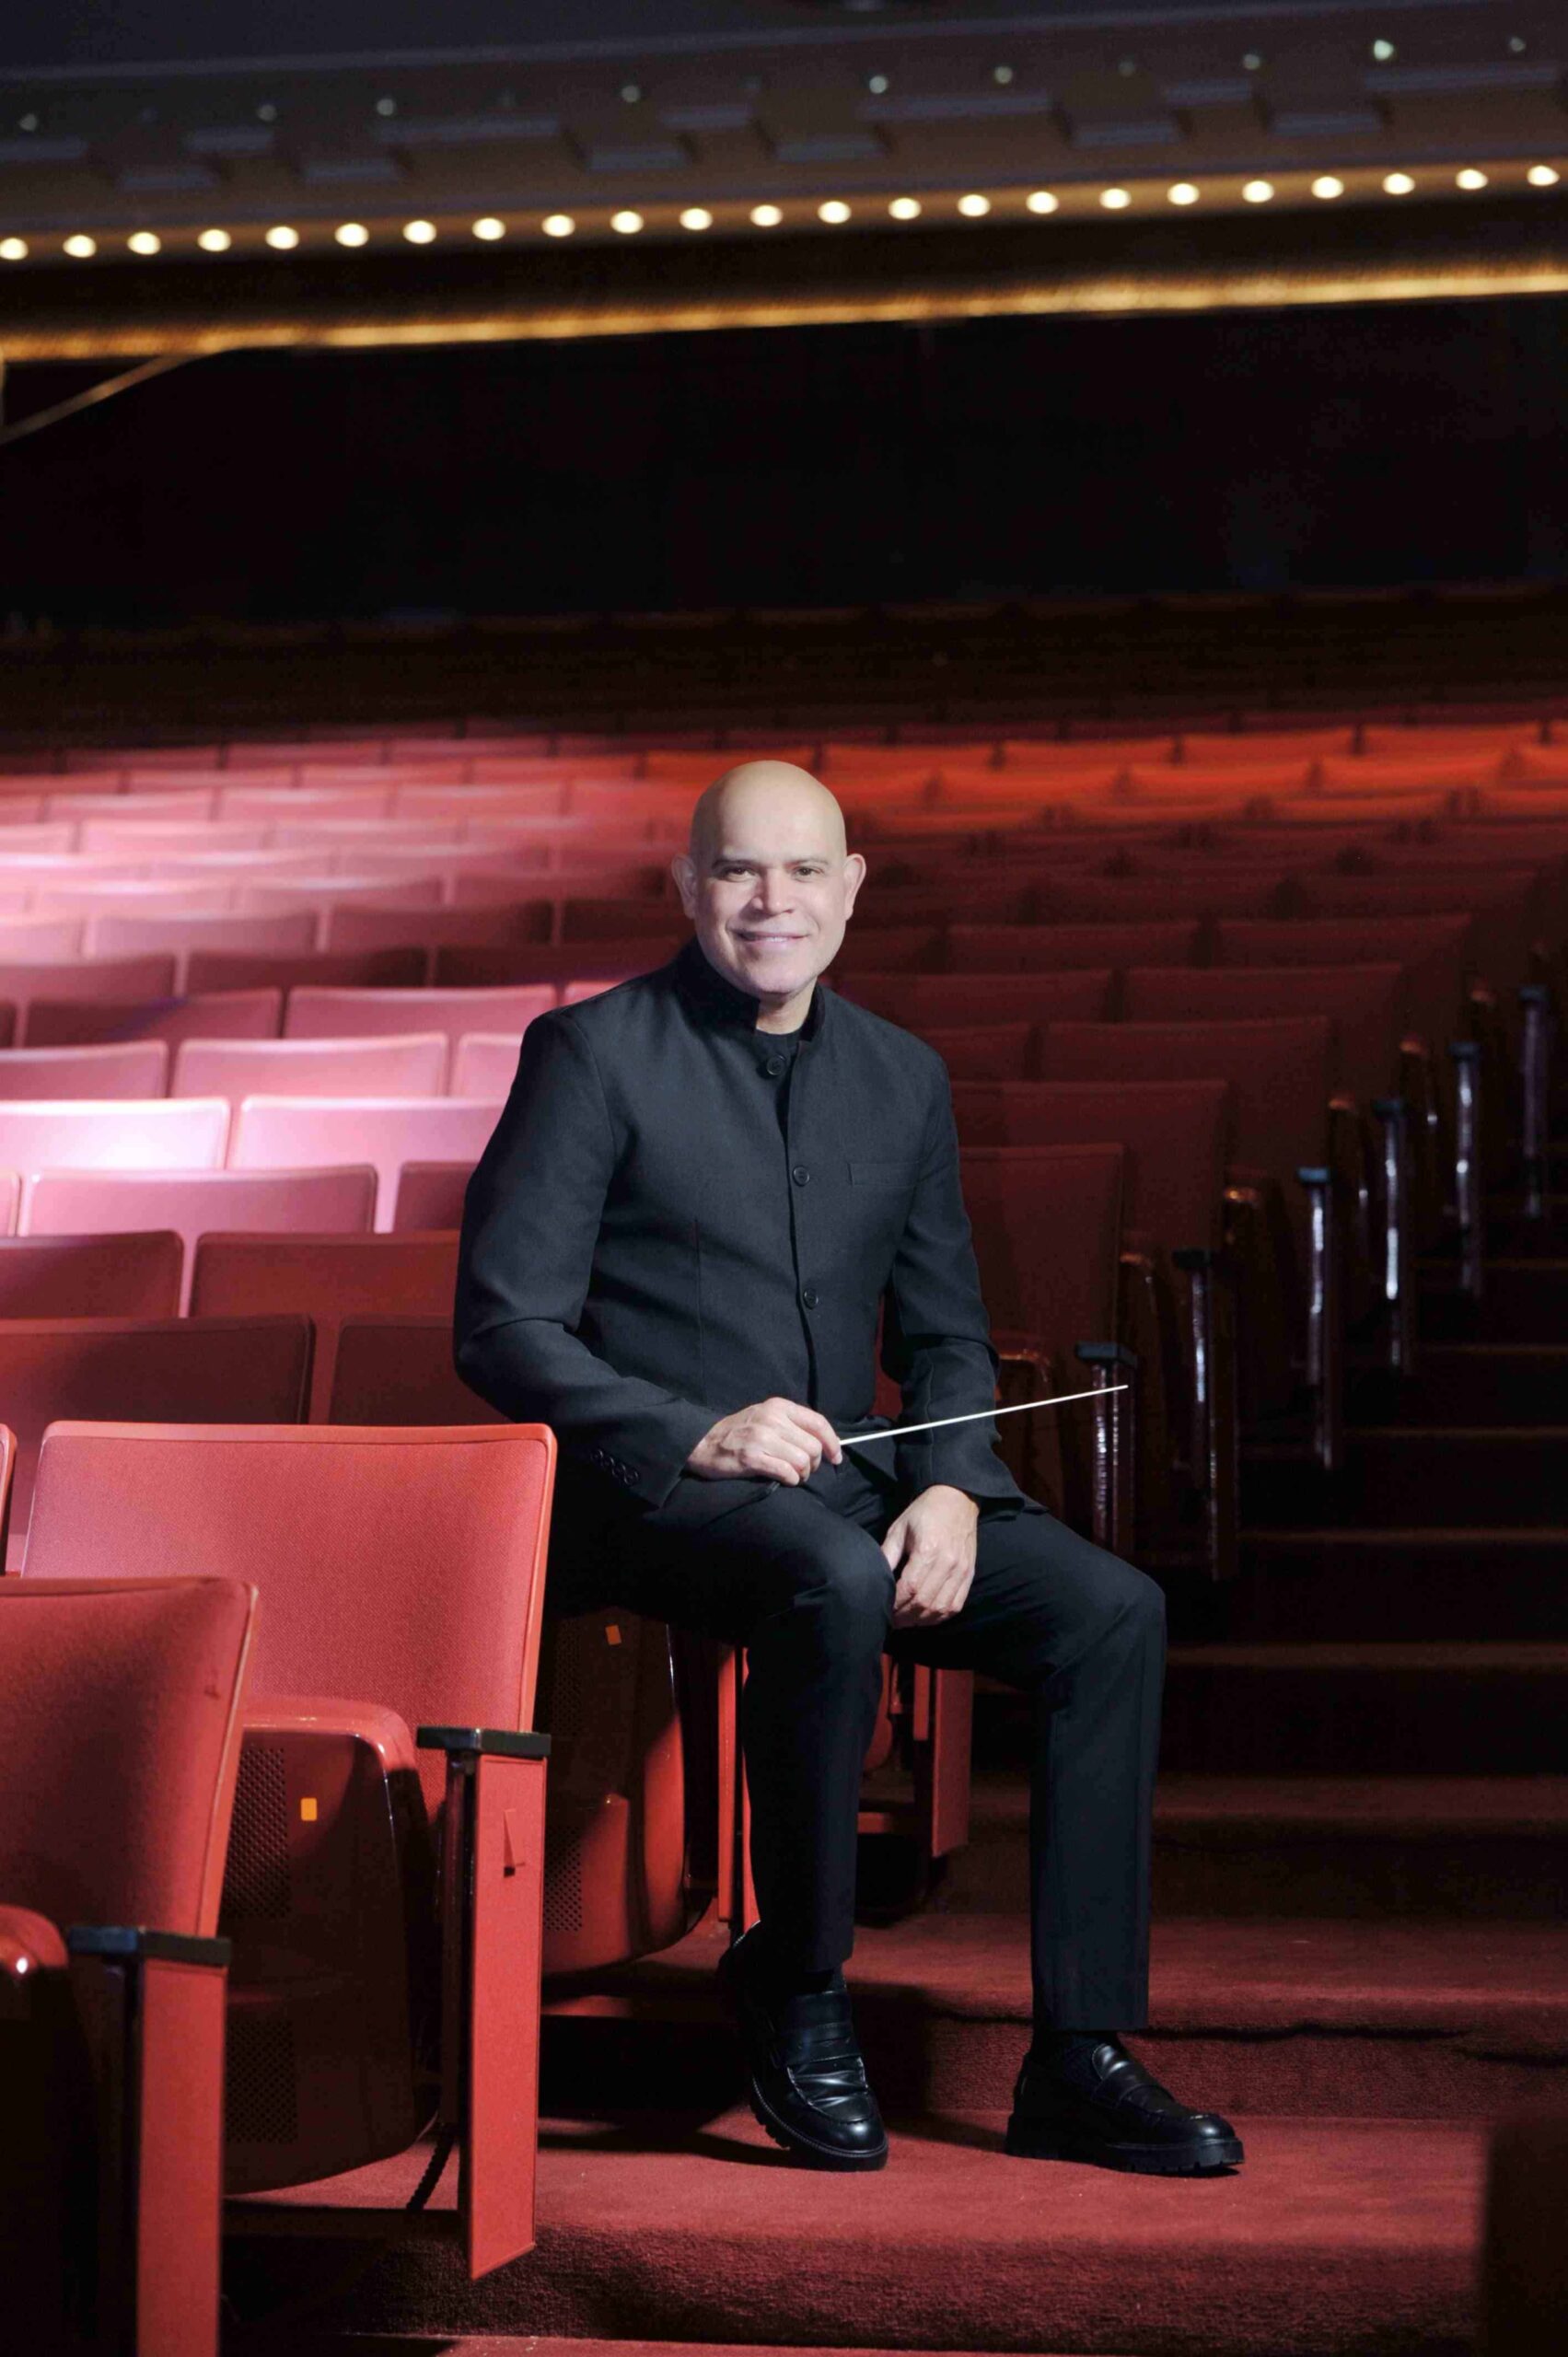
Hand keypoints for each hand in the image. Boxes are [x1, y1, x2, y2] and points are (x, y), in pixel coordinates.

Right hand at [687, 1397, 844, 1483]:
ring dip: (802, 1474)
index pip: (818, 1423)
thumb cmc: (737, 1432)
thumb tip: (823, 1441)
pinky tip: (783, 1479)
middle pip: (813, 1446)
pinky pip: (786, 1472)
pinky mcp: (752, 1458)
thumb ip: (791, 1423)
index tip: (835, 1458)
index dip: (832, 1443)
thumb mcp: (764, 1416)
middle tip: (804, 1470)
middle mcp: (772, 1419)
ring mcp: (761, 1438)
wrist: (701, 1443)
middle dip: (814, 1463)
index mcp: (778, 1406)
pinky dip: (790, 1480)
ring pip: (802, 1461)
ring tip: (793, 1475)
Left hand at [881, 1484, 978, 1628]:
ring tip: (907, 1620)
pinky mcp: (969, 1574)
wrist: (957, 1499)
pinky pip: (956, 1605)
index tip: (884, 1609)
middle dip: (905, 1616)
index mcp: (928, 1550)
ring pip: (941, 1608)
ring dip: (922, 1619)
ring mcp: (961, 1570)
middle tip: (892, 1620)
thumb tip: (873, 1578)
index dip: (895, 1604)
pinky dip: (940, 1615)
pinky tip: (927, 1616)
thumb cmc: (925, 1512)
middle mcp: (947, 1563)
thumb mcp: (899, 1528)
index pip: (910, 1588)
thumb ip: (887, 1554)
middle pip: (925, 1602)